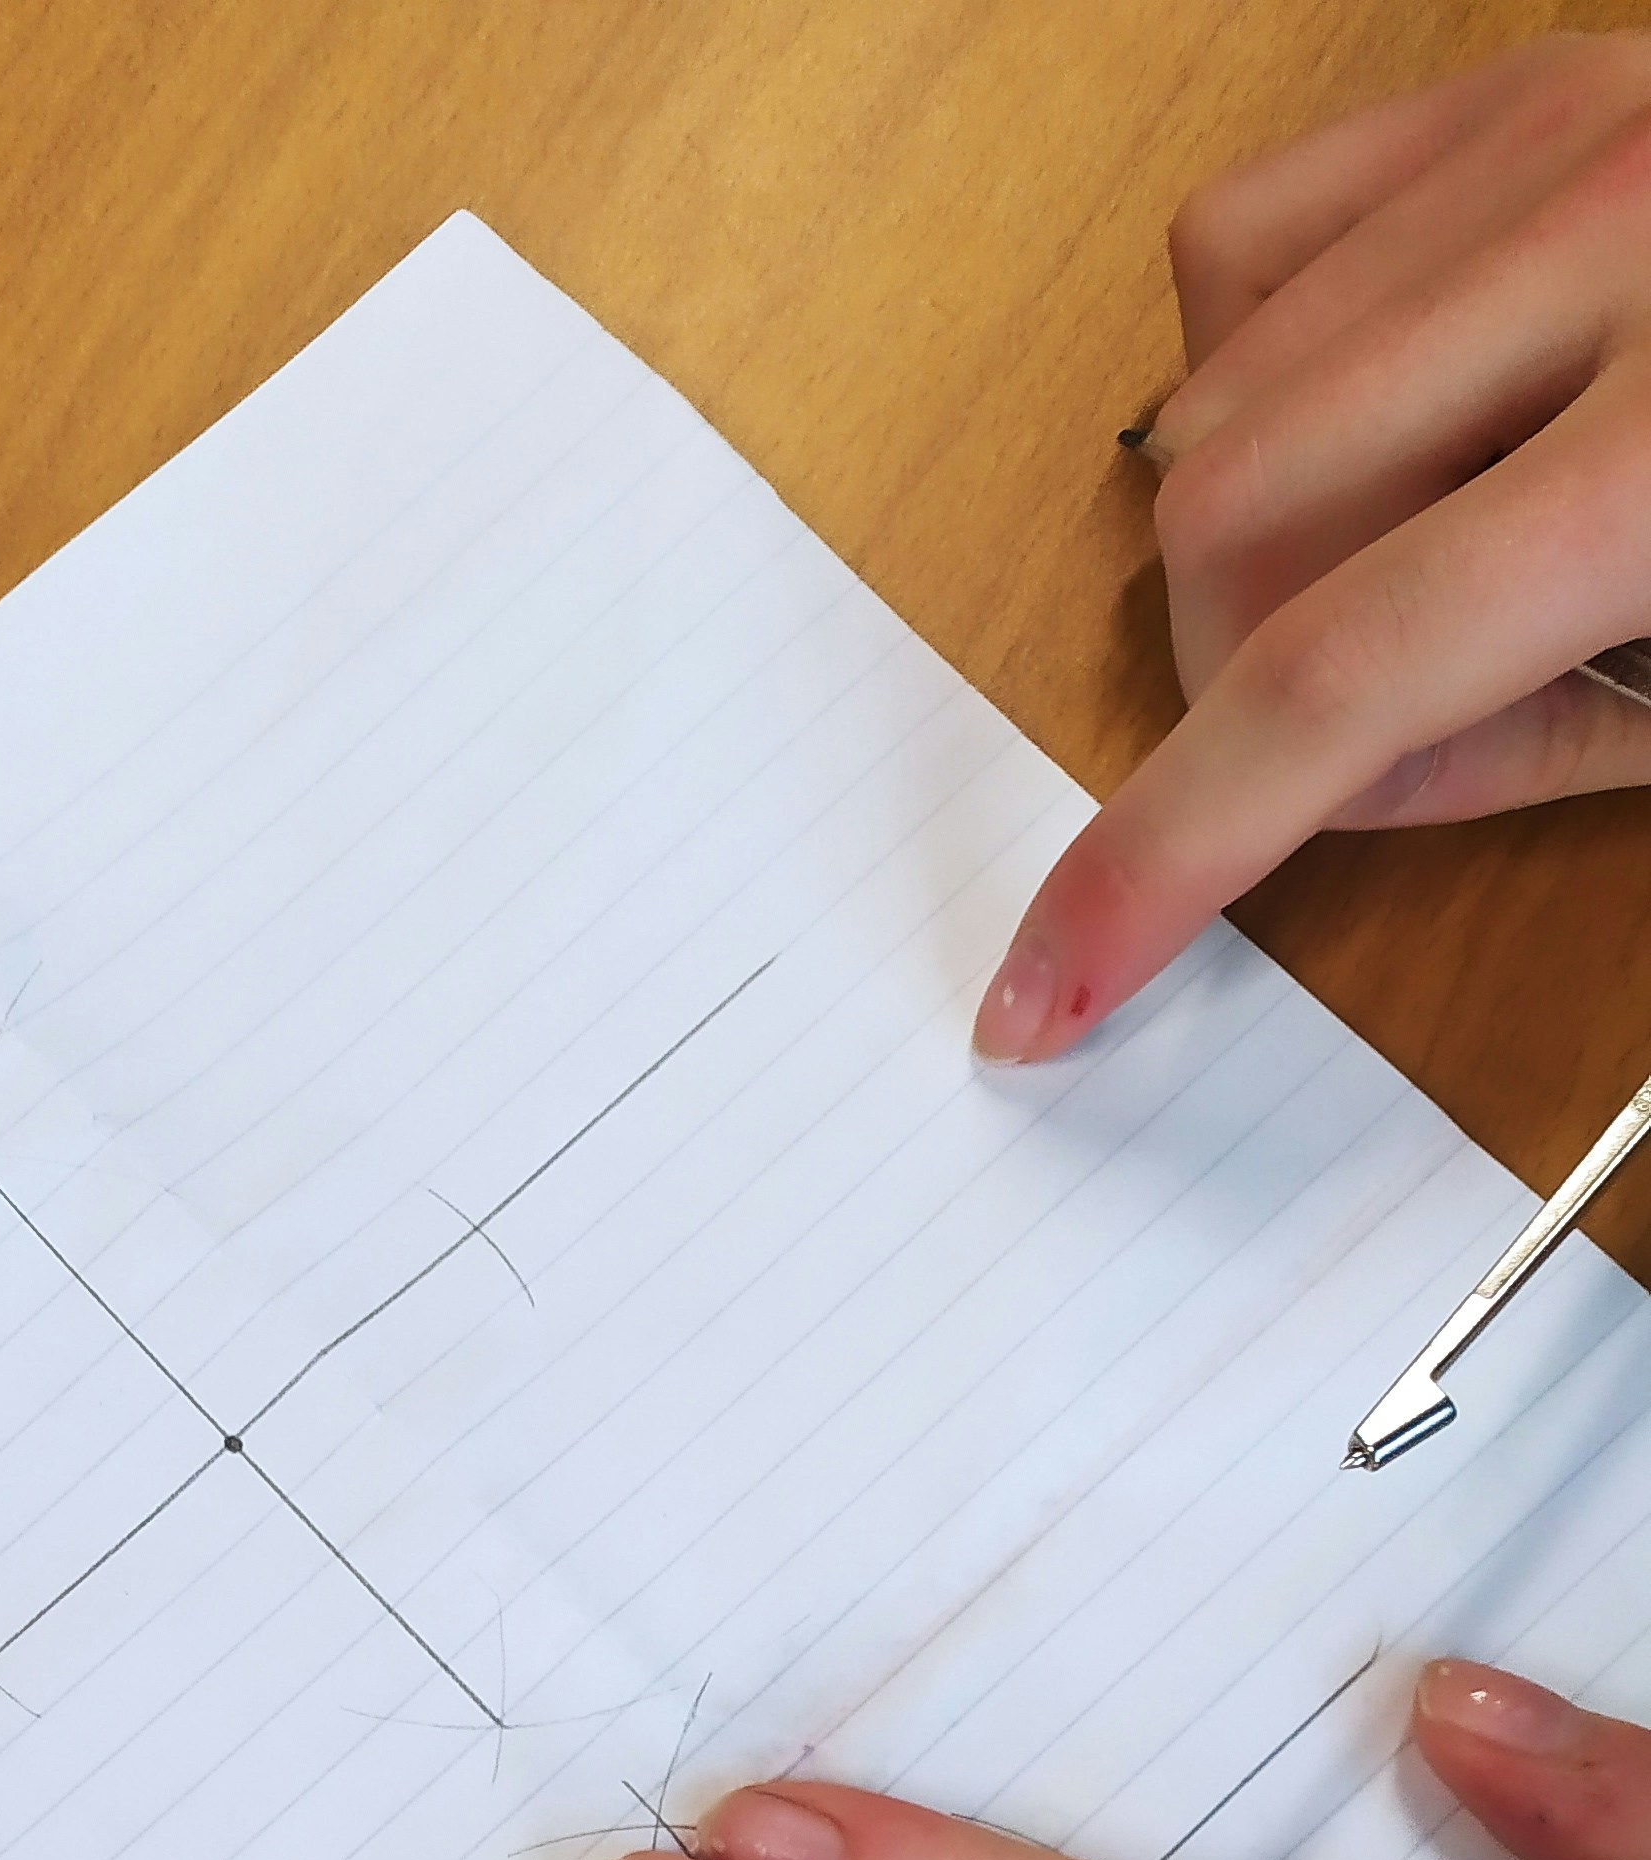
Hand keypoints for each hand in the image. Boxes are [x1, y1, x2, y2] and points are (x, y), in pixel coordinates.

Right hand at [976, 37, 1650, 1062]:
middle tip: (1366, 735)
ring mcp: (1557, 136)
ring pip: (1217, 394)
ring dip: (1257, 538)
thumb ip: (1562, 738)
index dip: (1168, 862)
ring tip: (1418, 564)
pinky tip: (1372, 420)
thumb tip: (1340, 780)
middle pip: (1238, 524)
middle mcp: (1608, 245)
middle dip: (1242, 680)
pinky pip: (1254, 239)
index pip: (1347, 682)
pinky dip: (1257, 365)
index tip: (1046, 987)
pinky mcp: (1524, 78)